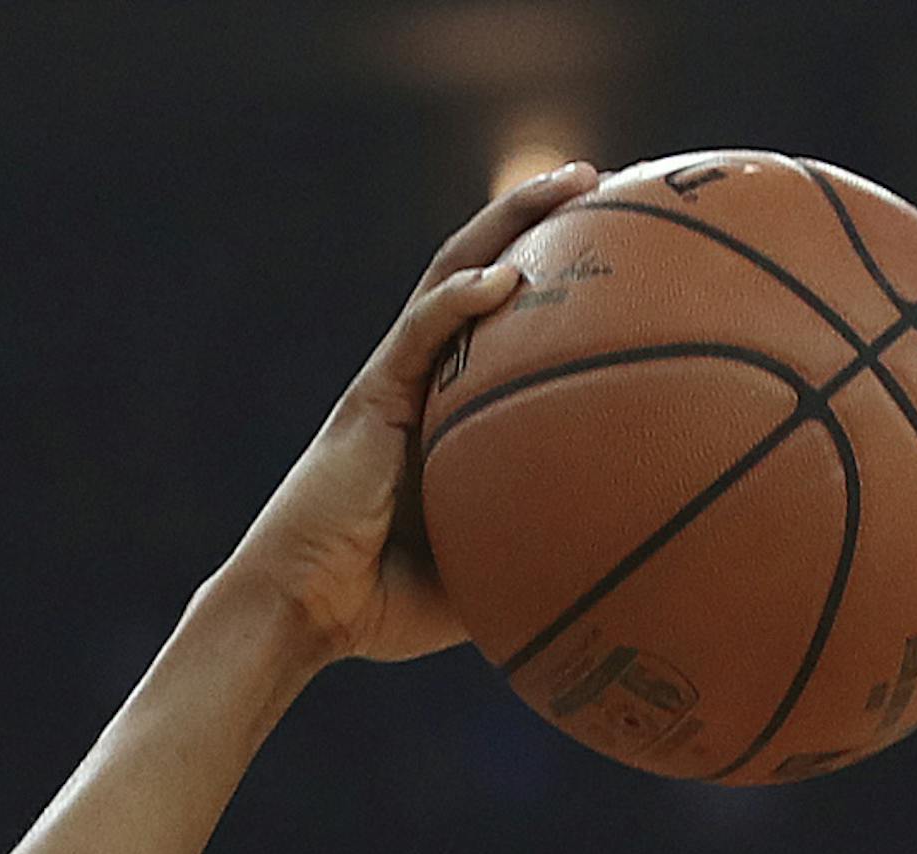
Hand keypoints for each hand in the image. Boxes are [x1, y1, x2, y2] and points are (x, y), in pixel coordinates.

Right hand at [234, 166, 598, 667]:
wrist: (303, 609)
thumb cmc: (379, 604)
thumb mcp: (480, 576)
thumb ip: (531, 553)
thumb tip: (611, 568)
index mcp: (445, 409)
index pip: (500, 324)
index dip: (549, 279)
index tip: (613, 252)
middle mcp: (422, 378)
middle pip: (483, 271)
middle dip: (537, 216)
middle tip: (603, 182)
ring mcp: (395, 380)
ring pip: (454, 275)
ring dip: (509, 222)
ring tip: (573, 183)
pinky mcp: (371, 396)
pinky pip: (420, 334)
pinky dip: (461, 301)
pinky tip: (507, 278)